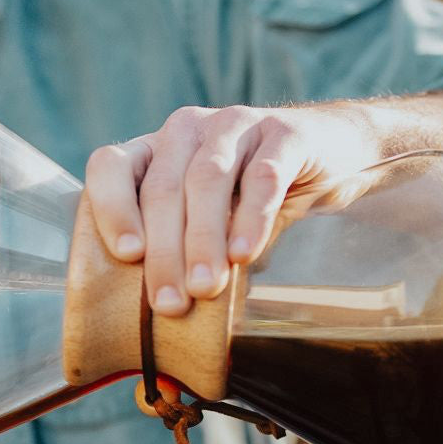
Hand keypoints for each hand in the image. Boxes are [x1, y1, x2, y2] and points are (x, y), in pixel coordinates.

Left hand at [85, 103, 381, 314]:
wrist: (330, 154)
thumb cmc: (249, 198)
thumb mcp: (204, 218)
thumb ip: (177, 250)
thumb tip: (152, 318)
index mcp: (154, 150)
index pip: (112, 166)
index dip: (112, 208)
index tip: (128, 256)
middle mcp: (186, 130)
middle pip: (162, 187)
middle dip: (165, 251)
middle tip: (169, 303)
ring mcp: (234, 125)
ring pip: (208, 180)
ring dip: (203, 240)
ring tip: (205, 288)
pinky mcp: (284, 134)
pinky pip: (263, 178)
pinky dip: (252, 219)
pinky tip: (245, 256)